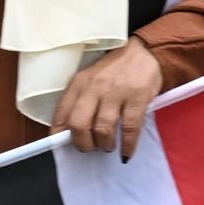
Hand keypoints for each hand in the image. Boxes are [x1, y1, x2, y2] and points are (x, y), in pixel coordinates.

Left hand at [55, 41, 168, 158]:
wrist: (144, 51)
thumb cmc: (114, 71)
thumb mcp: (91, 79)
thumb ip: (80, 100)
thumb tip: (70, 132)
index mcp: (79, 83)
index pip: (61, 113)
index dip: (59, 134)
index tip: (61, 146)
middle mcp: (95, 88)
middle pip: (78, 124)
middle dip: (82, 143)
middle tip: (89, 148)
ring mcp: (116, 93)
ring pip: (102, 128)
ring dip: (104, 144)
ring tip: (107, 146)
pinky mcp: (137, 98)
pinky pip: (130, 128)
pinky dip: (127, 145)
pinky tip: (125, 153)